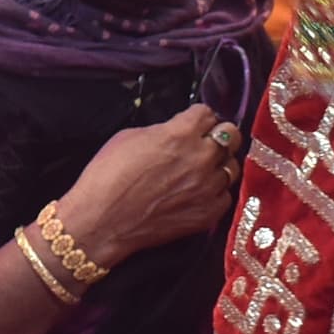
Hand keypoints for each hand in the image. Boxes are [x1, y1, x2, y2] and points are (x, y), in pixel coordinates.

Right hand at [59, 106, 243, 269]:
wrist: (102, 220)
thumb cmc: (108, 176)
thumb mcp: (130, 136)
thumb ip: (163, 130)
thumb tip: (176, 132)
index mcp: (180, 133)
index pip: (208, 113)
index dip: (198, 117)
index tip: (194, 122)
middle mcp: (201, 158)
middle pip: (230, 136)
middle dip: (217, 135)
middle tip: (205, 141)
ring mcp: (208, 188)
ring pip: (231, 167)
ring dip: (218, 164)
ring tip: (201, 169)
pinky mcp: (208, 213)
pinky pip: (225, 195)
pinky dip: (214, 192)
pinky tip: (197, 192)